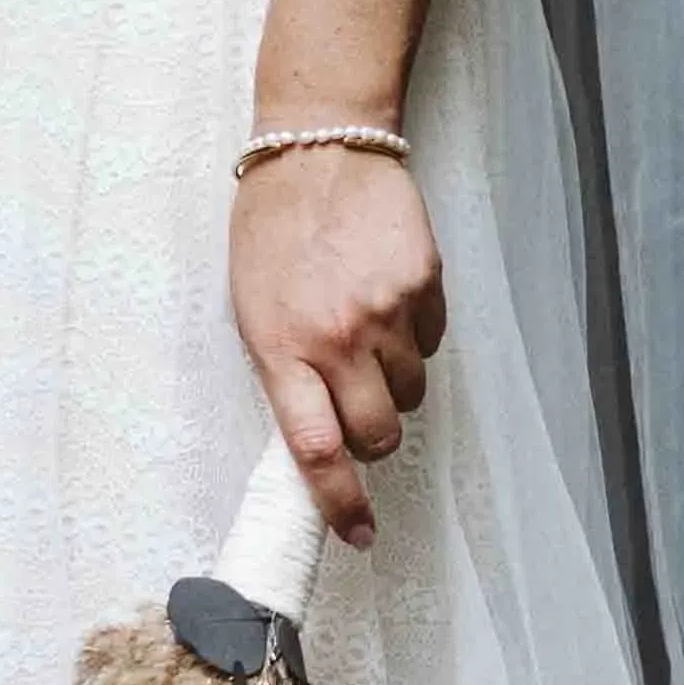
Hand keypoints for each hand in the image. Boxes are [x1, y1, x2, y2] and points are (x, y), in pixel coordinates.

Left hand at [228, 143, 445, 549]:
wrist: (318, 150)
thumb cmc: (272, 230)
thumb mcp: (251, 309)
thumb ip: (284, 372)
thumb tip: (318, 434)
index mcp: (282, 348)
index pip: (316, 450)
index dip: (341, 503)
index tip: (358, 533)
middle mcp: (338, 338)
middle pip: (380, 434)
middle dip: (374, 437)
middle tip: (359, 406)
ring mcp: (386, 312)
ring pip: (411, 391)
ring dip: (393, 379)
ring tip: (365, 329)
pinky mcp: (425, 285)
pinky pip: (432, 342)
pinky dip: (414, 335)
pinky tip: (387, 296)